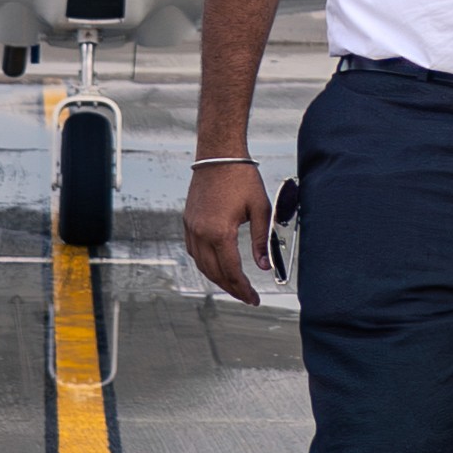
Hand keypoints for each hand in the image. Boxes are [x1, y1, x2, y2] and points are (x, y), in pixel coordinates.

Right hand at [183, 153, 278, 305]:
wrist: (218, 154)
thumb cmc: (241, 177)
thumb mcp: (260, 209)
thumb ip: (262, 240)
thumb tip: (264, 266)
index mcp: (219, 232)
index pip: (232, 271)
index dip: (244, 289)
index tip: (254, 299)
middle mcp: (201, 232)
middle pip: (214, 272)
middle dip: (231, 288)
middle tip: (246, 297)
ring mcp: (191, 227)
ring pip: (201, 264)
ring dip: (217, 278)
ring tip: (234, 286)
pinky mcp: (188, 221)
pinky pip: (194, 251)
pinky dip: (206, 264)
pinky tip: (217, 266)